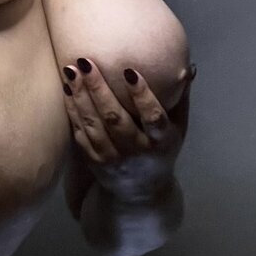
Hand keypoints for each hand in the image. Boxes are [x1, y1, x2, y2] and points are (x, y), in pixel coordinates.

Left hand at [61, 58, 194, 203]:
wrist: (141, 193)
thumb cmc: (161, 150)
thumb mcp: (178, 129)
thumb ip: (181, 99)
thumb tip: (188, 67)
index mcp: (162, 142)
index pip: (153, 118)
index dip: (142, 96)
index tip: (129, 70)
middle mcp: (137, 152)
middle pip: (115, 119)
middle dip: (99, 89)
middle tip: (86, 62)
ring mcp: (114, 158)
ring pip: (94, 126)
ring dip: (81, 96)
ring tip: (71, 70)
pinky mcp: (95, 162)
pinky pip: (81, 134)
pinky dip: (73, 111)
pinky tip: (67, 89)